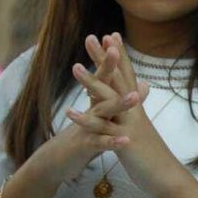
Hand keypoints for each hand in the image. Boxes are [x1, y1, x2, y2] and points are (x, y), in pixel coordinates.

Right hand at [25, 45, 140, 187]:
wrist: (57, 162)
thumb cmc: (83, 136)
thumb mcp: (101, 117)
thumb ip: (118, 100)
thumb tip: (140, 84)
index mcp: (97, 103)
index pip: (105, 77)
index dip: (110, 59)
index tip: (114, 36)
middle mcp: (91, 111)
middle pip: (100, 87)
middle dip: (107, 68)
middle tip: (114, 49)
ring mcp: (86, 128)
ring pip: (102, 113)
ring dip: (117, 105)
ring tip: (134, 97)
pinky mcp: (85, 147)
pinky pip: (99, 143)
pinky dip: (112, 141)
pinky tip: (125, 139)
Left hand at [73, 34, 182, 196]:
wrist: (166, 176)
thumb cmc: (153, 153)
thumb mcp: (143, 127)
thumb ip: (137, 108)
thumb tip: (139, 92)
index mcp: (135, 108)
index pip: (126, 75)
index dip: (118, 55)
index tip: (110, 35)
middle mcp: (134, 111)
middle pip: (118, 79)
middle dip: (106, 58)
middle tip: (92, 36)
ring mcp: (129, 125)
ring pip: (109, 100)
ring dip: (92, 83)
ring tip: (74, 67)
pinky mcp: (124, 141)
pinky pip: (102, 129)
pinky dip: (86, 120)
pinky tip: (70, 112)